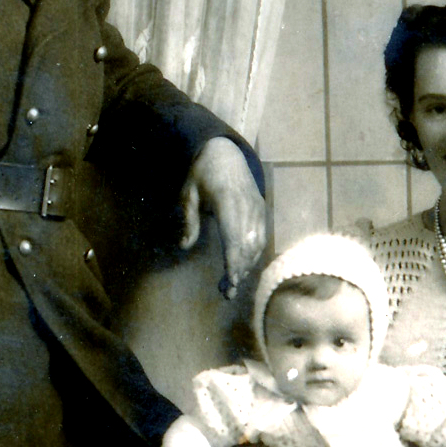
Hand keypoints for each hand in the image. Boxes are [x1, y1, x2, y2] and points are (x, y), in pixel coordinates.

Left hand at [179, 138, 265, 298]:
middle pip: (247, 247)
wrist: (226, 153)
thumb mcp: (188, 193)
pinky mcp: (262, 211)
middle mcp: (247, 207)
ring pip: (256, 245)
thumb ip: (188, 220)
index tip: (231, 283)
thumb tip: (183, 246)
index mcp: (228, 201)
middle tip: (226, 293)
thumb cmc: (203, 174)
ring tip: (232, 285)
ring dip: (246, 267)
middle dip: (238, 272)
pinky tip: (243, 267)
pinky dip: (253, 255)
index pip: (234, 239)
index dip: (233, 263)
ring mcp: (257, 209)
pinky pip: (261, 238)